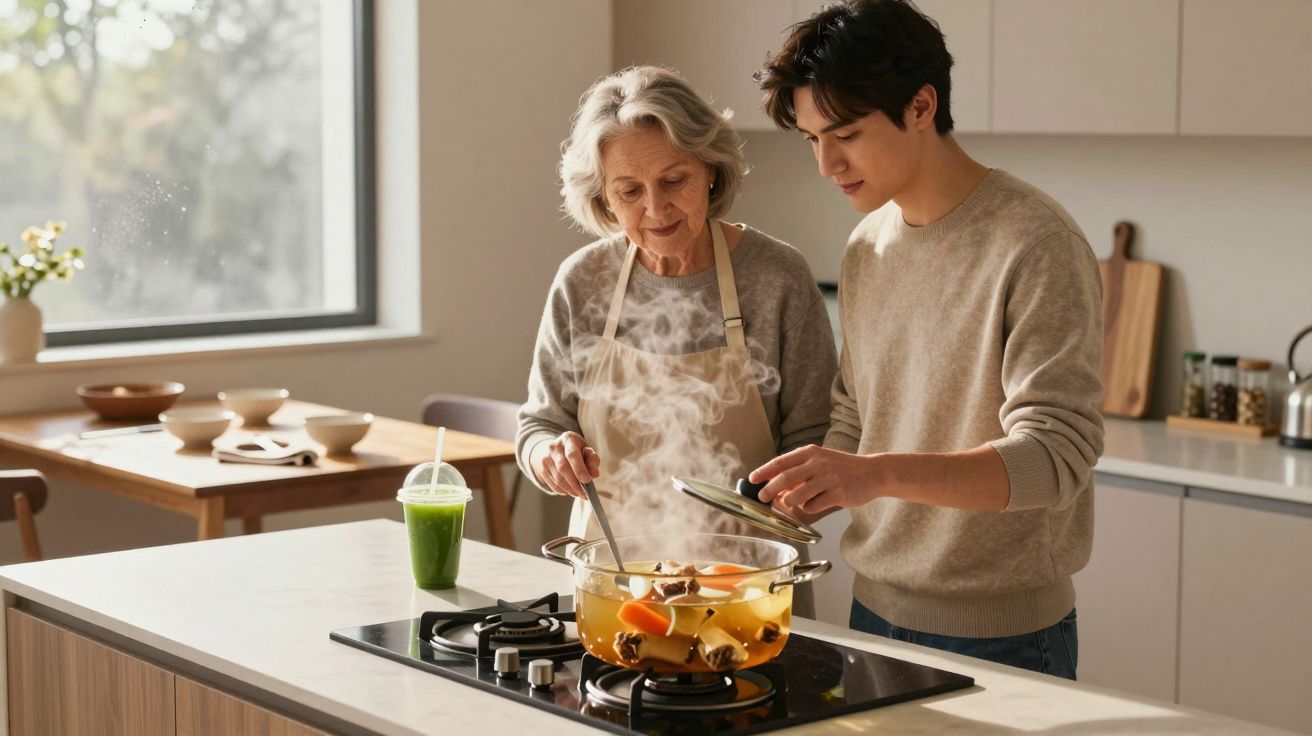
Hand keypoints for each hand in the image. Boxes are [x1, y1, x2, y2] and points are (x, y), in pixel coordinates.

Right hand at [533, 431, 599, 498]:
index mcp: (568, 439)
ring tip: (580, 493)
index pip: (572, 455)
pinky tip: (571, 491)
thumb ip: (593, 460)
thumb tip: (594, 474)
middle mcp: (554, 448)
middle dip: (575, 483)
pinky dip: (564, 490)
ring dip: (570, 489)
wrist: (558, 448)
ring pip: (558, 478)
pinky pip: (553, 484)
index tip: (587, 480)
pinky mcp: (542, 469)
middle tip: (585, 493)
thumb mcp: (587, 450)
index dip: (579, 469)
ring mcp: (546, 458)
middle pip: (563, 468)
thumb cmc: (577, 450)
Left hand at [749, 445, 880, 514]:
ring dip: (788, 502)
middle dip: (769, 490)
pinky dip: (807, 508)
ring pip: (797, 495)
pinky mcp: (838, 494)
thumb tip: (775, 484)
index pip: (780, 462)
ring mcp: (828, 479)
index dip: (763, 471)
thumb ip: (800, 471)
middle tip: (762, 498)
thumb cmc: (843, 468)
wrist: (873, 472)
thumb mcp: (820, 461)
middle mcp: (818, 463)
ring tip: (789, 504)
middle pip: (785, 478)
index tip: (751, 479)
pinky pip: (813, 506)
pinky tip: (813, 505)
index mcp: (811, 452)